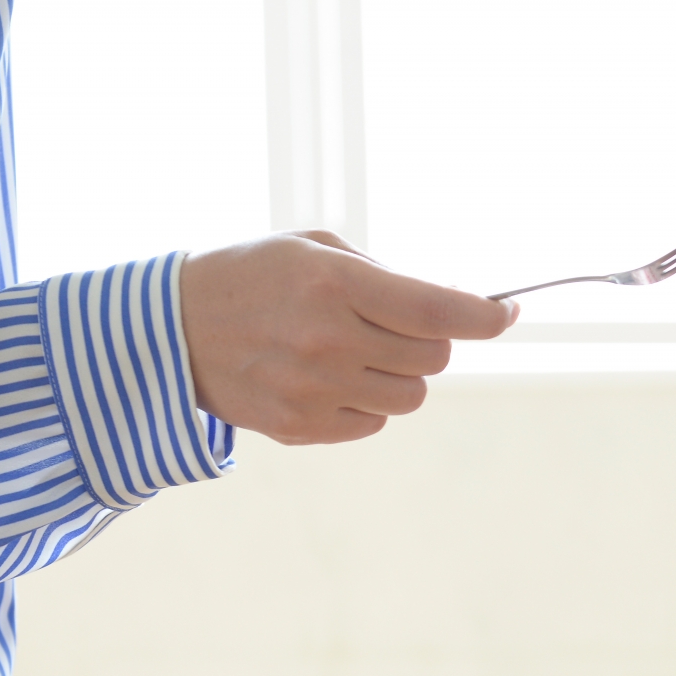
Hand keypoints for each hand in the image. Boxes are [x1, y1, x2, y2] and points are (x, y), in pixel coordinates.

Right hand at [179, 231, 518, 444]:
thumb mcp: (313, 247)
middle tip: (397, 324)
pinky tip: (328, 377)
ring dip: (400, 374)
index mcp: (334, 284)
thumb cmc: (253, 277)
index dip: (486, 316)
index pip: (439, 309)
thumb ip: (383, 273)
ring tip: (356, 350)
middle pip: (434, 358)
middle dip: (431, 340)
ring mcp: (314, 390)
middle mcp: (328, 340)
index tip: (506, 313)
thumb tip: (451, 301)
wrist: (169, 331)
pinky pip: (373, 422)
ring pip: (410, 396)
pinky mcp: (300, 428)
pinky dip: (366, 402)